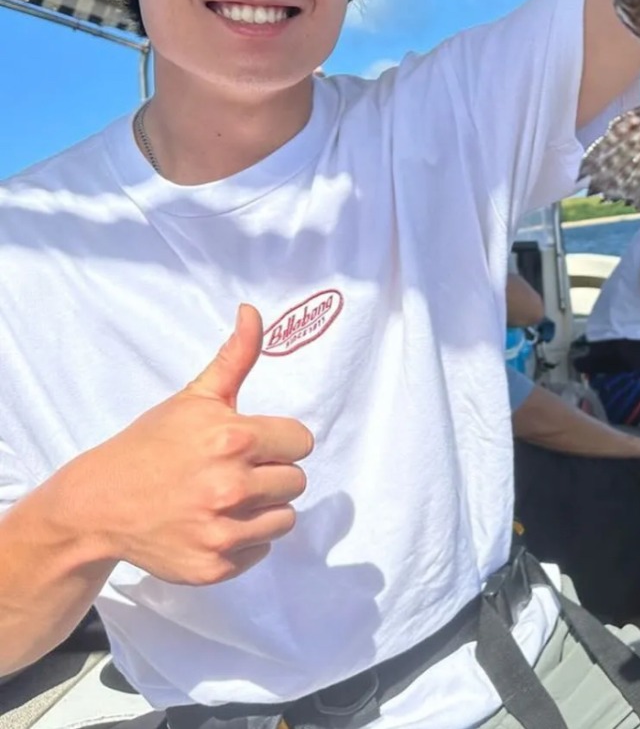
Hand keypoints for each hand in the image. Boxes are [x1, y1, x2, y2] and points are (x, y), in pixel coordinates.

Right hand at [81, 304, 313, 584]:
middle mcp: (231, 487)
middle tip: (236, 471)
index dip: (280, 441)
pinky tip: (214, 523)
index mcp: (233, 440)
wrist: (100, 503)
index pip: (302, 442)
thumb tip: (253, 311)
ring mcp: (221, 531)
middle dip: (272, 473)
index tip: (253, 443)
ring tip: (228, 497)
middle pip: (297, 481)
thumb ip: (236, 356)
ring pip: (285, 518)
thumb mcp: (196, 397)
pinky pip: (261, 550)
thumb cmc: (153, 444)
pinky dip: (244, 540)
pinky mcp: (213, 566)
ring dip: (264, 508)